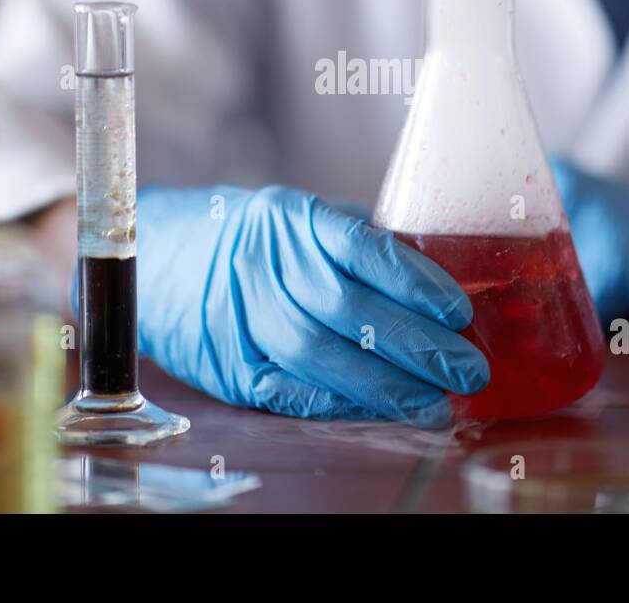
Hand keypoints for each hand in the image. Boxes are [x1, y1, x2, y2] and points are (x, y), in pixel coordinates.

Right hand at [128, 185, 488, 423]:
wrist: (162, 263)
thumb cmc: (252, 241)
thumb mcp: (300, 219)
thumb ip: (359, 243)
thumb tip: (437, 278)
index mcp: (290, 217)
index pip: (363, 248)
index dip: (416, 282)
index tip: (458, 311)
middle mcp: (263, 264)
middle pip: (347, 308)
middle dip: (415, 344)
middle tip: (466, 368)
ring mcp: (242, 316)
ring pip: (320, 354)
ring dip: (384, 385)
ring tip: (434, 401)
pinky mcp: (229, 365)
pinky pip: (291, 388)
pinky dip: (340, 403)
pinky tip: (381, 411)